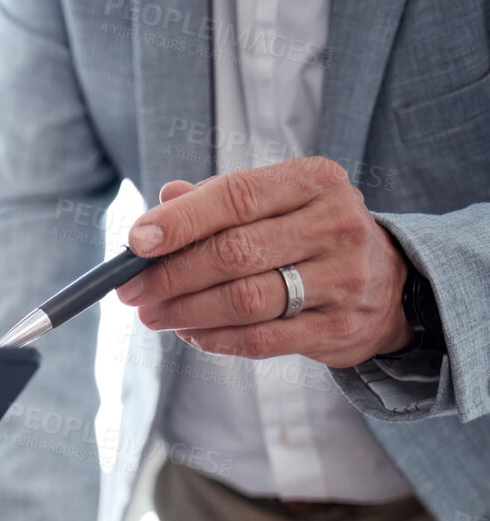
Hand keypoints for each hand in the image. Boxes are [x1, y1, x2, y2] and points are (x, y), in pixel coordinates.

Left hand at [115, 158, 411, 367]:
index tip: (135, 242)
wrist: (389, 283)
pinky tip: (190, 333)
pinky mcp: (338, 327)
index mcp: (314, 181)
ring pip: (245, 300)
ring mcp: (343, 278)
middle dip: (170, 275)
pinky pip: (262, 340)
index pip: (236, 196)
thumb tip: (163, 199)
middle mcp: (335, 224)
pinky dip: (216, 339)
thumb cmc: (307, 235)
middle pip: (234, 253)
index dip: (180, 221)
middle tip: (131, 291)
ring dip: (186, 311)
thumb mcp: (276, 203)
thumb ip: (218, 200)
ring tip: (152, 315)